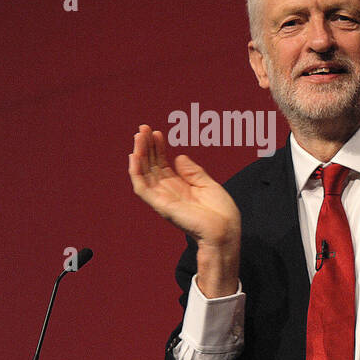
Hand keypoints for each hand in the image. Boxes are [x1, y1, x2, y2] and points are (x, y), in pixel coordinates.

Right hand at [129, 125, 240, 296]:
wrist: (224, 231)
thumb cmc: (220, 212)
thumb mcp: (208, 184)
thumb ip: (193, 171)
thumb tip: (179, 156)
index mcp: (180, 187)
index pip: (162, 164)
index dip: (158, 148)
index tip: (156, 132)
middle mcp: (168, 192)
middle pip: (151, 166)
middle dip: (146, 146)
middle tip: (143, 128)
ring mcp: (163, 198)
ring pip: (143, 173)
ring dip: (139, 154)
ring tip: (138, 135)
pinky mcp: (161, 205)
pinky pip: (142, 188)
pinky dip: (135, 172)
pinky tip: (134, 156)